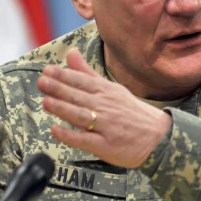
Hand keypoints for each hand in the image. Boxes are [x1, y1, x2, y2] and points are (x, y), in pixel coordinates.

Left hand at [38, 49, 172, 168]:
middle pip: (80, 97)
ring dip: (64, 109)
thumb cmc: (130, 111)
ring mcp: (107, 127)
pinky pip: (86, 140)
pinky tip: (56, 131)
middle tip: (42, 82)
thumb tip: (70, 53)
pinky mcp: (106, 146)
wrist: (158, 136)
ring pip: (82, 116)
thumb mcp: (112, 89)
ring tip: (47, 102)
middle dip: (60, 89)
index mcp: (107, 92)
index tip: (47, 70)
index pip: (83, 81)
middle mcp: (106, 107)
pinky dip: (71, 136)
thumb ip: (87, 73)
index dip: (64, 76)